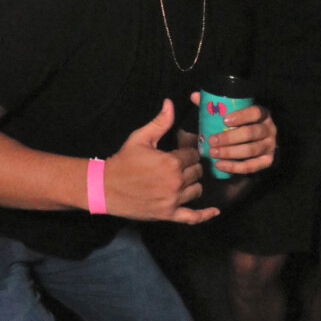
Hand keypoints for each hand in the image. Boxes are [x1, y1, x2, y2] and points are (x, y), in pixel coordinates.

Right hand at [104, 99, 213, 223]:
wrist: (106, 187)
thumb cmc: (124, 161)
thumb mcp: (140, 138)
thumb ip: (160, 122)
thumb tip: (170, 103)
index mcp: (171, 162)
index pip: (193, 155)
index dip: (188, 152)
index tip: (181, 152)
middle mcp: (176, 182)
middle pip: (197, 172)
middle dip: (191, 166)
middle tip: (180, 165)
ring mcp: (173, 200)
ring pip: (197, 190)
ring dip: (192, 183)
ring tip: (182, 179)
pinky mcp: (169, 214)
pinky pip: (192, 217)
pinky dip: (205, 215)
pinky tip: (214, 211)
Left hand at [192, 91, 276, 176]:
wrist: (257, 142)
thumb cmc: (241, 124)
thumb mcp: (232, 113)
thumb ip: (215, 105)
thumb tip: (194, 96)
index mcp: (262, 114)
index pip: (255, 112)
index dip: (241, 116)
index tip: (224, 120)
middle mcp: (269, 129)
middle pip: (251, 133)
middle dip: (230, 138)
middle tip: (212, 140)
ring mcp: (270, 146)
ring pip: (251, 150)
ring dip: (230, 152)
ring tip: (213, 153)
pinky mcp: (267, 161)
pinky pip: (252, 166)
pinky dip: (235, 167)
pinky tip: (220, 165)